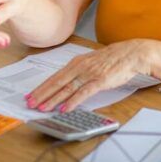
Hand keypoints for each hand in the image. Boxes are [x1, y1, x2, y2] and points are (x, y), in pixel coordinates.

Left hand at [26, 40, 149, 112]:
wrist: (130, 53)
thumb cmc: (112, 59)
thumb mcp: (90, 62)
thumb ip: (78, 71)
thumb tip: (65, 82)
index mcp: (76, 62)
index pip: (54, 76)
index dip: (41, 86)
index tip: (30, 95)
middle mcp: (79, 67)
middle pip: (56, 82)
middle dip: (42, 94)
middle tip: (29, 103)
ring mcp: (89, 73)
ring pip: (67, 88)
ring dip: (53, 99)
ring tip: (42, 108)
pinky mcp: (100, 80)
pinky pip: (83, 92)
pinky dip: (73, 101)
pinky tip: (65, 108)